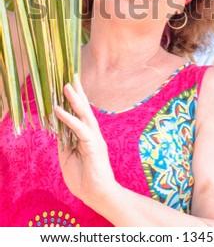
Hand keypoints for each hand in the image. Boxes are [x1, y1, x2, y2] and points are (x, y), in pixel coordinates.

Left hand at [55, 74, 116, 208]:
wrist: (97, 194)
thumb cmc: (84, 177)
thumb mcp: (68, 156)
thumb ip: (65, 140)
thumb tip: (58, 127)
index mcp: (87, 135)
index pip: (80, 113)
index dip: (74, 100)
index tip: (69, 84)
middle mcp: (92, 133)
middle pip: (85, 108)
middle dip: (78, 92)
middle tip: (72, 76)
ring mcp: (94, 138)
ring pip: (84, 114)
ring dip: (75, 99)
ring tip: (67, 85)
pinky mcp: (94, 145)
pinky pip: (80, 129)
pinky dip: (69, 120)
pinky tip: (59, 111)